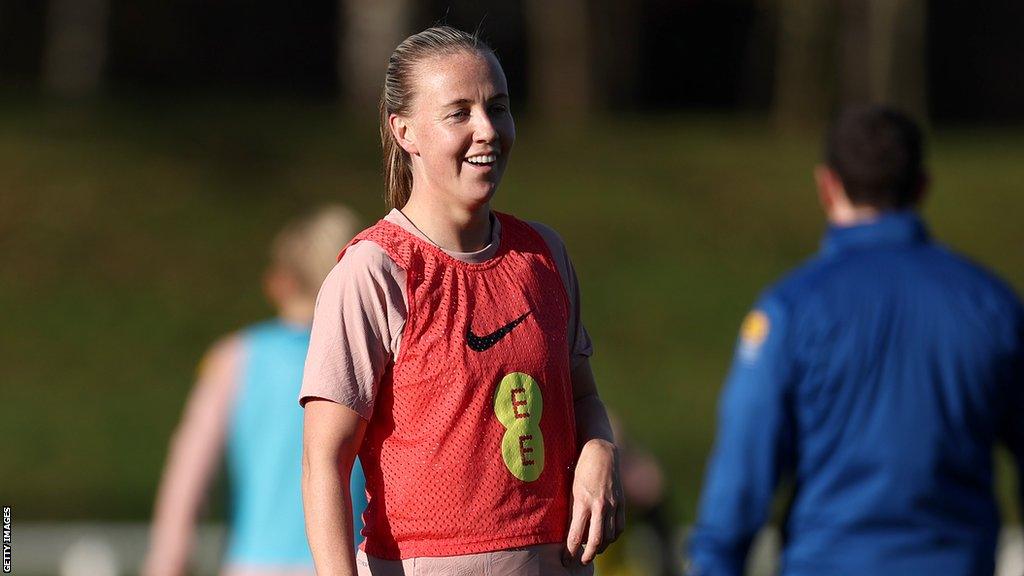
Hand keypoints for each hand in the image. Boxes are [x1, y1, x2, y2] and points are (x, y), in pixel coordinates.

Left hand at [563, 438, 623, 565]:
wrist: (601, 452)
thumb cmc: (581, 469)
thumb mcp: (572, 489)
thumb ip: (573, 511)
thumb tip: (570, 532)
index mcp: (583, 502)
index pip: (576, 535)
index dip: (570, 552)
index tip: (566, 560)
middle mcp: (599, 506)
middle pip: (595, 541)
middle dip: (587, 556)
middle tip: (581, 562)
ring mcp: (612, 504)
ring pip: (609, 536)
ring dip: (601, 547)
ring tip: (593, 550)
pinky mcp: (621, 502)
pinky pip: (620, 526)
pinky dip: (614, 536)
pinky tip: (607, 539)